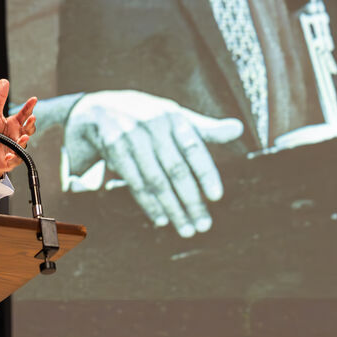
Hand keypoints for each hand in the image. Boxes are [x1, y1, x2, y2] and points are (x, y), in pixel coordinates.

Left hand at [0, 79, 35, 177]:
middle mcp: (19, 134)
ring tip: (24, 138)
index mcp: (15, 124)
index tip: (34, 99)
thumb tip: (4, 81)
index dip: (29, 106)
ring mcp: (17, 147)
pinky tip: (9, 155)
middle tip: (32, 118)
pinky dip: (12, 157)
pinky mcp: (12, 159)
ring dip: (24, 141)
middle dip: (31, 124)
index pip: (25, 113)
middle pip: (29, 129)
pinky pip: (14, 159)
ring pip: (24, 144)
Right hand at [65, 90, 242, 237]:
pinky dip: (147, 202)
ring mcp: (129, 134)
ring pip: (154, 178)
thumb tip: (239, 129)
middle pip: (175, 168)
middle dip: (190, 199)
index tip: (217, 197)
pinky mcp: (112, 147)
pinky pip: (132, 180)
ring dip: (171, 207)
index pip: (193, 147)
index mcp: (172, 116)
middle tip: (203, 225)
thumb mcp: (173, 117)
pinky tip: (160, 218)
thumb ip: (204, 129)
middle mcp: (151, 123)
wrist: (97, 109)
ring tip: (185, 228)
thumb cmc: (146, 116)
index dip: (206, 172)